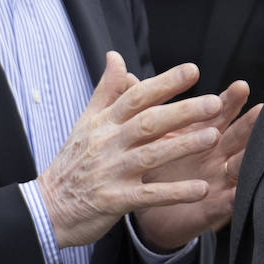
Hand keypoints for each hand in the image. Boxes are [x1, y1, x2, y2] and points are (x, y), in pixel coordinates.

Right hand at [38, 52, 224, 248]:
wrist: (48, 208)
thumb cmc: (72, 163)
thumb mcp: (85, 122)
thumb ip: (106, 90)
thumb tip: (115, 56)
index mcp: (104, 123)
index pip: (137, 96)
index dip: (165, 82)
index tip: (193, 70)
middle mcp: (109, 143)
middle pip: (149, 122)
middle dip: (183, 111)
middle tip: (215, 103)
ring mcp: (112, 172)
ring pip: (151, 154)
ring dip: (183, 145)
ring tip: (212, 136)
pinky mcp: (115, 200)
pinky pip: (150, 195)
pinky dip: (175, 192)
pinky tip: (201, 189)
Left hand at [133, 80, 260, 249]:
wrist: (147, 214)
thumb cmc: (152, 168)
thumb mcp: (148, 137)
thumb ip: (144, 105)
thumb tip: (129, 75)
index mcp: (199, 135)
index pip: (217, 114)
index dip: (229, 101)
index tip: (241, 86)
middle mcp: (214, 156)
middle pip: (235, 137)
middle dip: (248, 124)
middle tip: (262, 110)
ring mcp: (216, 183)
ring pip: (236, 169)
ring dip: (245, 159)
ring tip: (255, 150)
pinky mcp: (209, 211)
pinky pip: (221, 206)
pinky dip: (229, 200)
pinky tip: (236, 194)